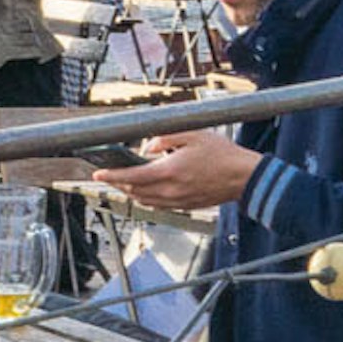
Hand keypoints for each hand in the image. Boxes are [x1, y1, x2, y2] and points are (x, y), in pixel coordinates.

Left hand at [98, 127, 258, 210]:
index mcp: (169, 171)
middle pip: (134, 192)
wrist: (244, 177)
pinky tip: (147, 189)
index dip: (111, 176)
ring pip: (145, 201)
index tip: (98, 173)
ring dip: (131, 193)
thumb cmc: (222, 154)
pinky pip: (159, 205)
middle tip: (110, 175)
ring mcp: (178, 201)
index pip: (131, 178)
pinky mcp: (186, 206)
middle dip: (118, 184)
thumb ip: (164, 138)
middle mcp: (171, 190)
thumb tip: (146, 148)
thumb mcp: (191, 134)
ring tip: (125, 182)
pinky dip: (147, 198)